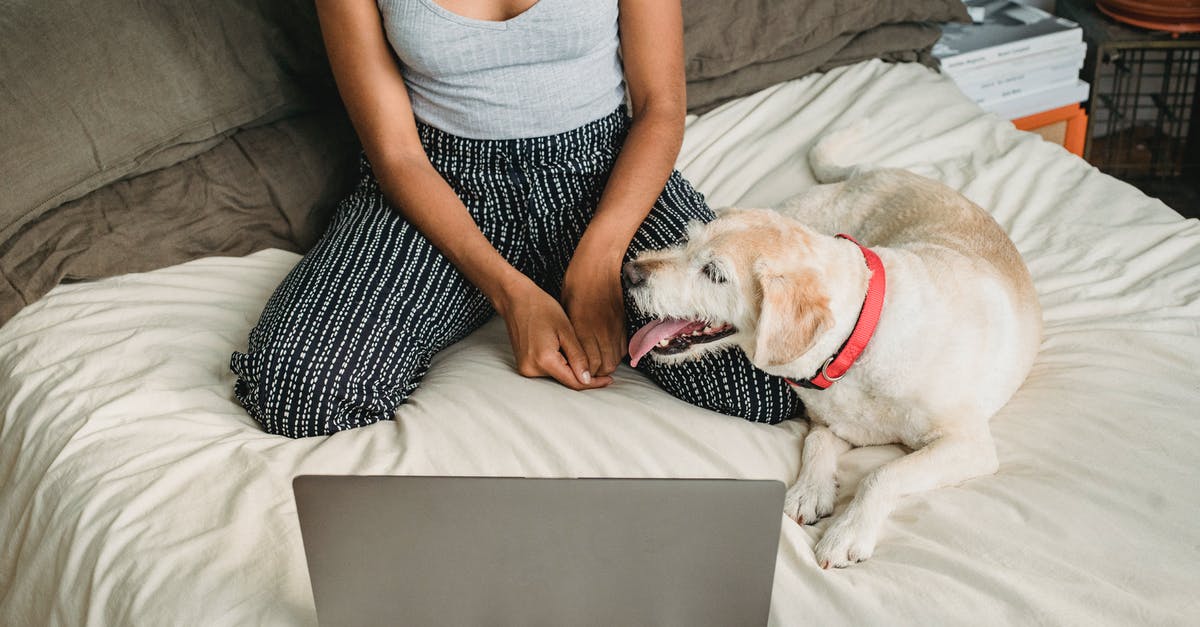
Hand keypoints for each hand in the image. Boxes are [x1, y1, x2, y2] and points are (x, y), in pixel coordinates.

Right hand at [494, 277, 612, 389]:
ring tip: (574, 348)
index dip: (593, 383)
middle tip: (598, 363)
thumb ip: (578, 357)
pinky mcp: (524, 365)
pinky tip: (562, 348)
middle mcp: (532, 369)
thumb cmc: (541, 308)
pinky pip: (547, 370)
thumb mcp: (566, 331)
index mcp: (544, 360)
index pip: (574, 382)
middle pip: (565, 380)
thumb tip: (587, 379)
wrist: (516, 300)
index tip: (608, 380)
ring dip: (570, 368)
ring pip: (557, 375)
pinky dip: (559, 364)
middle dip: (582, 374)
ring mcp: (525, 369)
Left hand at [561, 255, 626, 377]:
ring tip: (599, 361)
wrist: (597, 265)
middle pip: (604, 365)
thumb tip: (572, 351)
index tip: (580, 372)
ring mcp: (614, 327)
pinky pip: (624, 347)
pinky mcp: (623, 322)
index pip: (587, 363)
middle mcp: (599, 331)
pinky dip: (617, 353)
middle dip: (596, 372)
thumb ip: (571, 333)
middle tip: (589, 370)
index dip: (584, 372)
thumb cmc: (575, 284)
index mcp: (581, 328)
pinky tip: (608, 349)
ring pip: (615, 358)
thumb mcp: (565, 310)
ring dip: (608, 364)